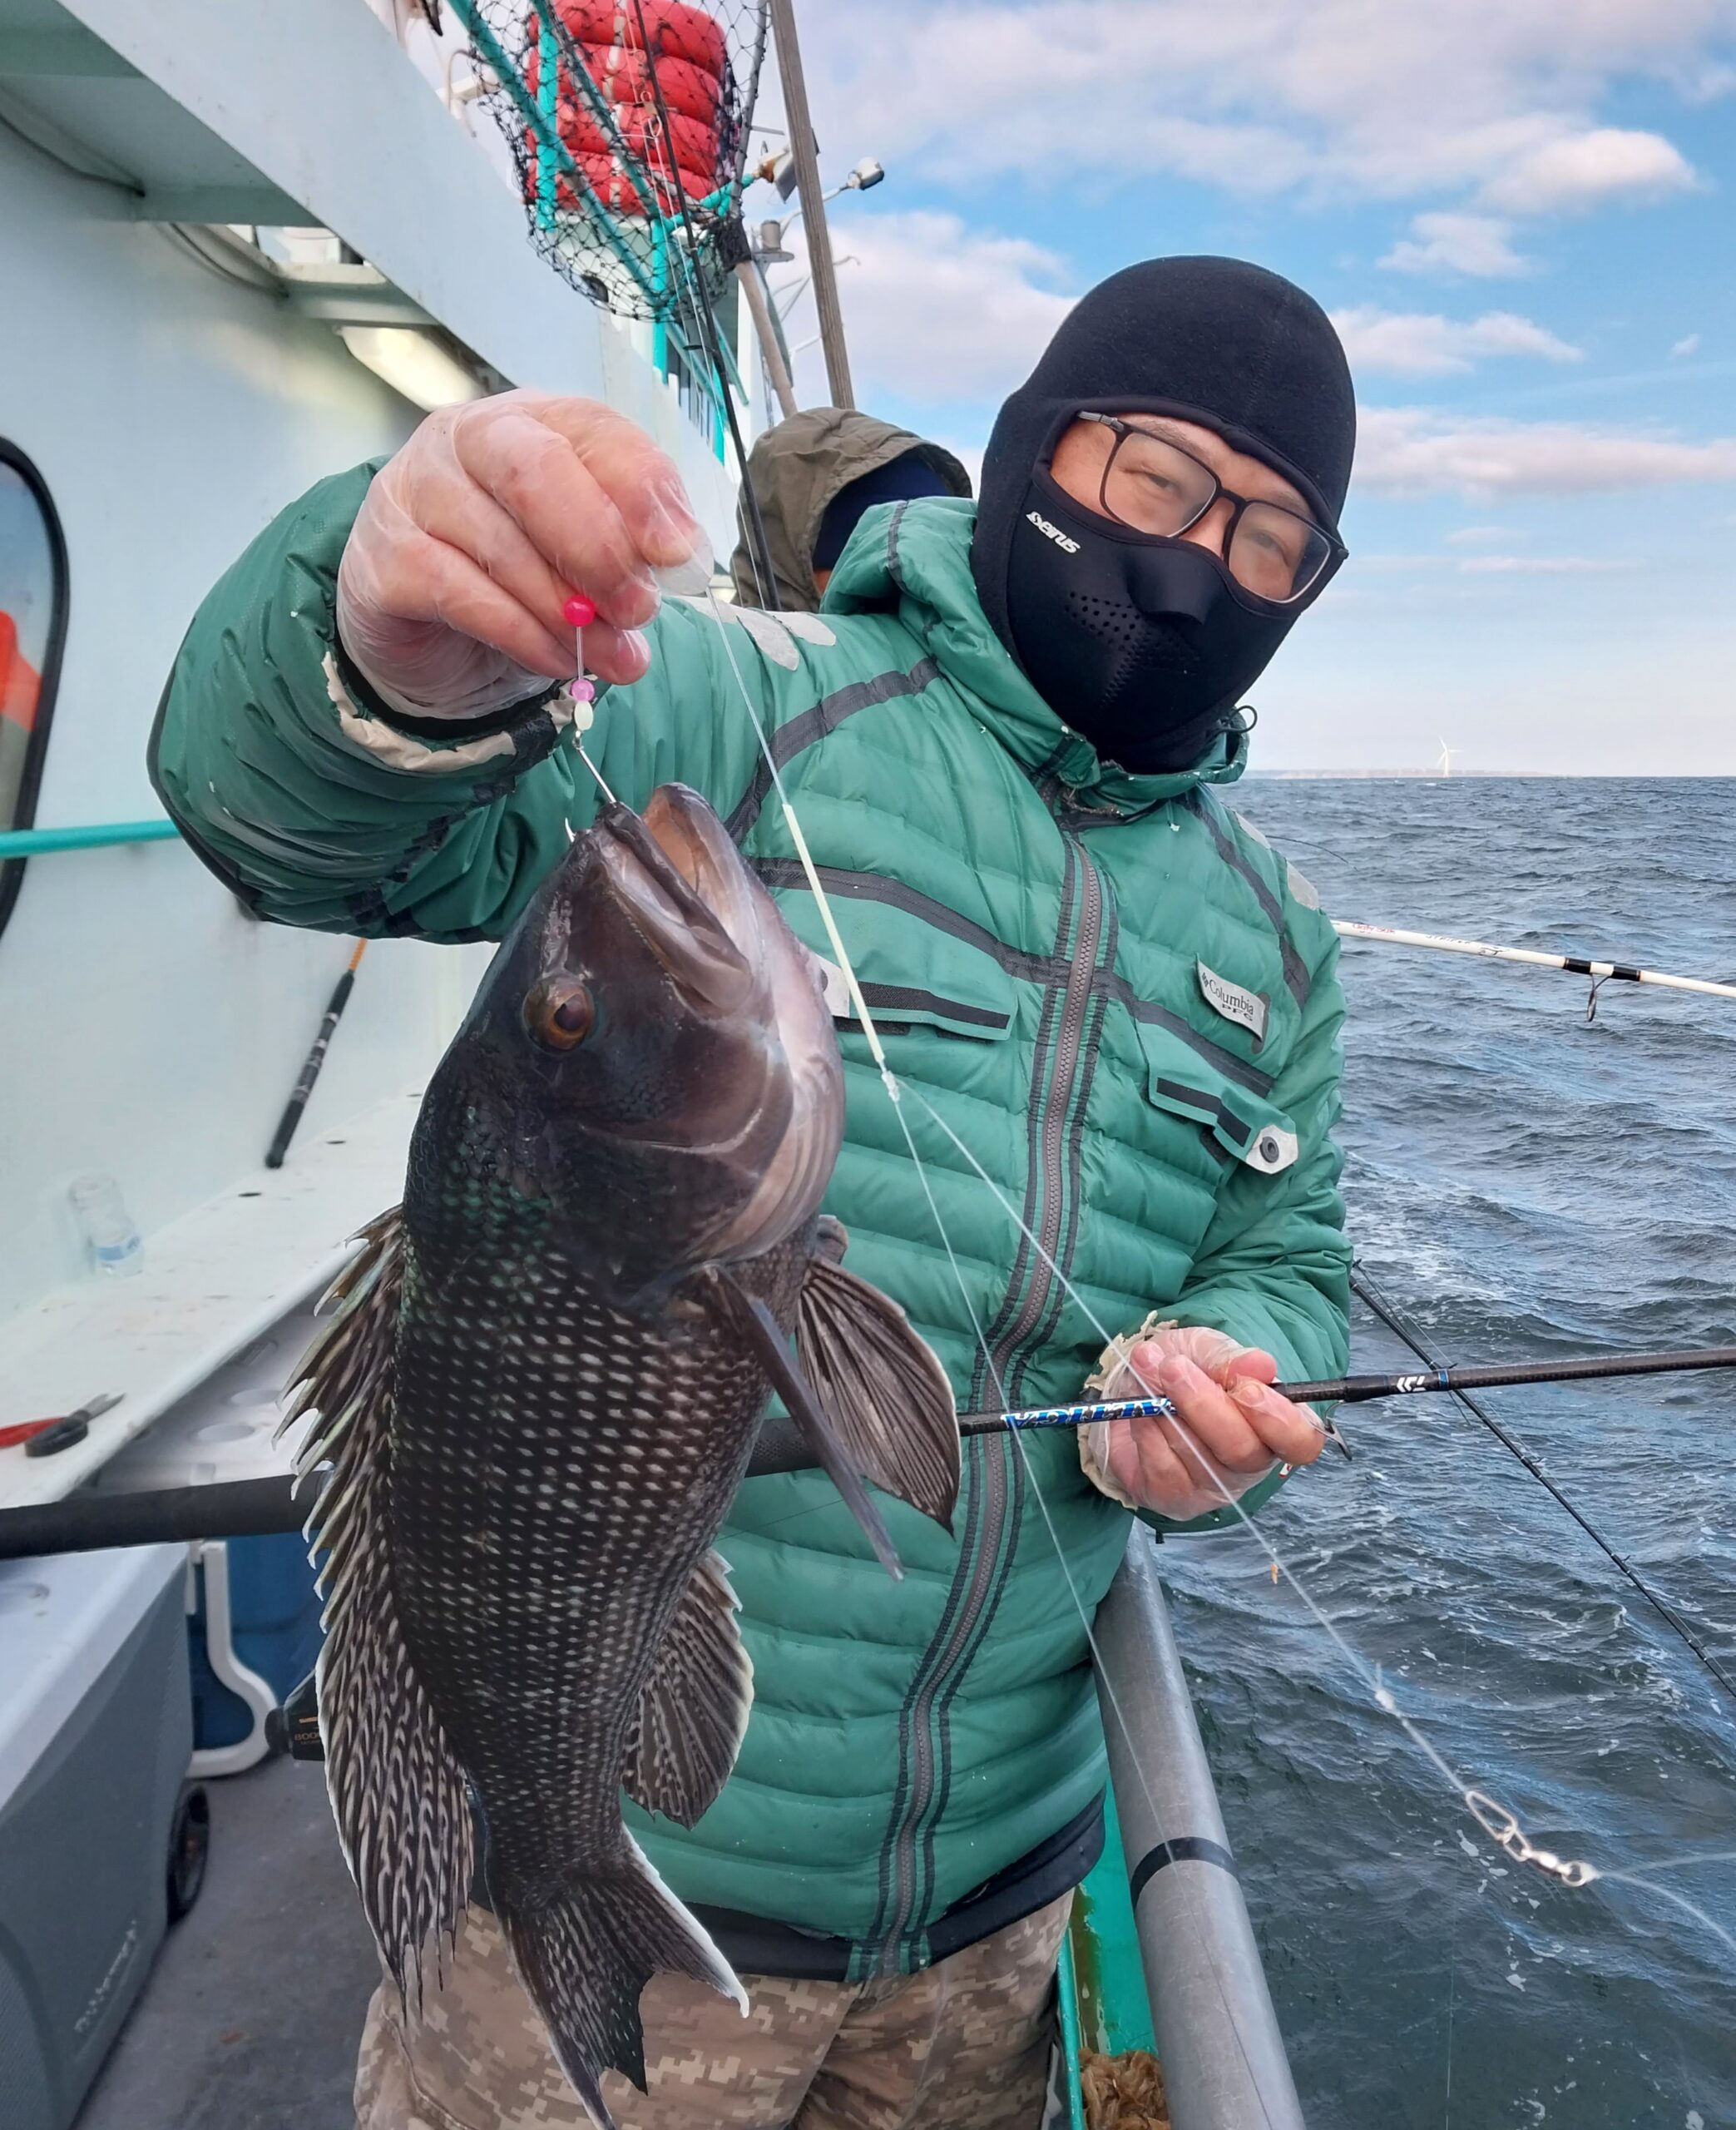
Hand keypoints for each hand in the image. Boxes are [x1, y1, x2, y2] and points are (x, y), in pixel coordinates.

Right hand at [334, 391, 703, 719]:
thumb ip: (628, 548)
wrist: (421, 621)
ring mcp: (415, 491)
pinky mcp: (386, 558)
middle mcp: (468, 439)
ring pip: (503, 543)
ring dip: (569, 613)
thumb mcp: (581, 553)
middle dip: (600, 549)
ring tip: (609, 655)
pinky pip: (462, 596)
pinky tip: (555, 659)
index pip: (592, 430)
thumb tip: (679, 555)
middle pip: (537, 472)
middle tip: (637, 609)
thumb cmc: (513, 570)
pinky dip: (521, 635)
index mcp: (534, 422)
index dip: (640, 488)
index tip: (675, 551)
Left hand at [1084, 1324, 1326, 1520]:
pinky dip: (1147, 1432)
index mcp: (1275, 1425)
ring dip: (1166, 1410)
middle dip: (1204, 1405)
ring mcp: (1214, 1487)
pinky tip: (1141, 1411)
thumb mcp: (1205, 1350)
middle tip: (1173, 1367)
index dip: (1278, 1420)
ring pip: (1197, 1458)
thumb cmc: (1182, 1369)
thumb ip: (1229, 1359)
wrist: (1129, 1391)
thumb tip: (1261, 1364)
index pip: (1301, 1441)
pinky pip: (1163, 1470)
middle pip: (1243, 1451)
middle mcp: (1252, 1463)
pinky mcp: (1176, 1499)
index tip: (1245, 1389)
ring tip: (1148, 1372)